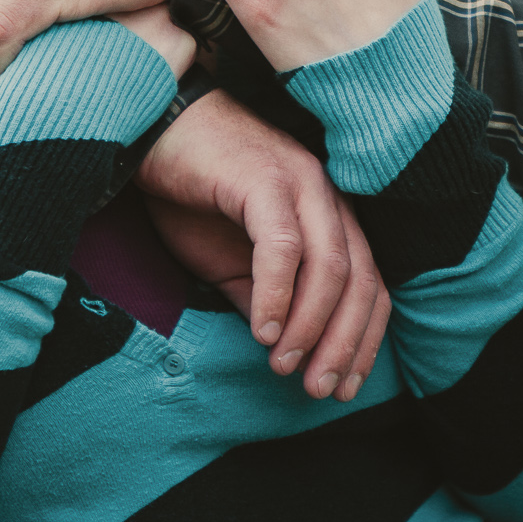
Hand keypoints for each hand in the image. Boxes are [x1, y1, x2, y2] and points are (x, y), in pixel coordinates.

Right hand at [138, 90, 390, 400]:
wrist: (152, 131)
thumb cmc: (192, 194)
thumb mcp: (234, 263)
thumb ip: (267, 300)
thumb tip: (287, 351)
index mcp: (329, 216)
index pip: (370, 286)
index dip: (364, 341)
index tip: (346, 388)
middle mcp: (326, 196)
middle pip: (360, 281)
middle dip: (344, 344)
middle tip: (320, 389)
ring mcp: (299, 182)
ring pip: (330, 266)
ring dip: (312, 326)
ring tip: (285, 364)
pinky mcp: (263, 178)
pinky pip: (282, 245)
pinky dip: (277, 293)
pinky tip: (262, 329)